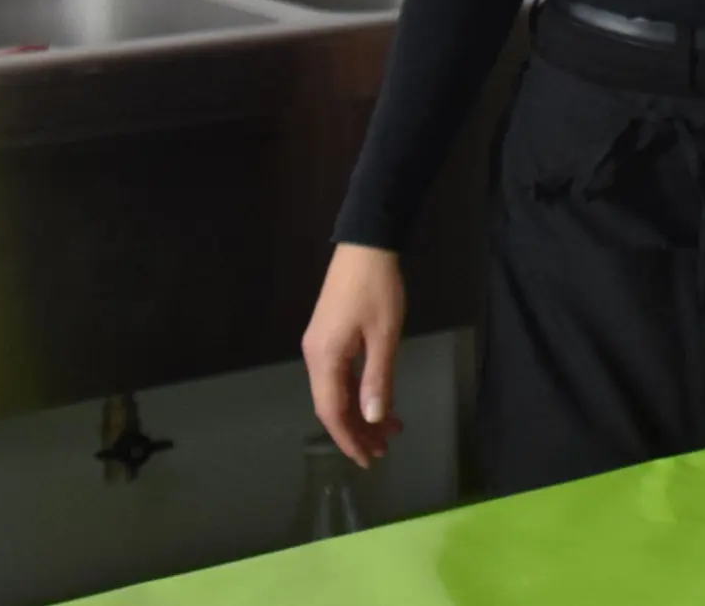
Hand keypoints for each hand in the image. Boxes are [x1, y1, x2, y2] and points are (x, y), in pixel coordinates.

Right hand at [303, 243, 406, 467]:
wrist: (366, 245)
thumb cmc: (377, 289)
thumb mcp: (384, 335)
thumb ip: (377, 378)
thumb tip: (373, 418)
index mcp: (324, 359)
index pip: (332, 413)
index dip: (349, 439)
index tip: (368, 459)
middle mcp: (315, 357)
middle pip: (332, 406)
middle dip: (358, 430)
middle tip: (384, 449)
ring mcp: (320, 346)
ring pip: (337, 391)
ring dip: (360, 412)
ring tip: (389, 429)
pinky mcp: (329, 336)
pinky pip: (340, 375)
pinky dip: (358, 391)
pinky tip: (377, 399)